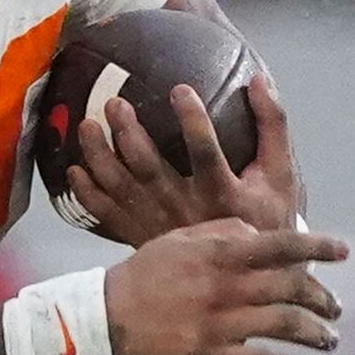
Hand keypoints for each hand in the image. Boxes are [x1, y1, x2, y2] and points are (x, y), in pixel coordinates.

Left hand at [66, 68, 306, 245]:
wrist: (246, 276)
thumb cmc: (266, 216)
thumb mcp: (281, 175)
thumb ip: (272, 125)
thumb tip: (259, 78)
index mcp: (223, 195)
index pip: (205, 152)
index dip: (192, 120)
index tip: (179, 88)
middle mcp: (186, 212)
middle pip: (149, 169)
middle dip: (128, 134)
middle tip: (113, 102)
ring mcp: (159, 226)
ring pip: (120, 189)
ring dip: (99, 157)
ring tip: (86, 126)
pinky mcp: (140, 236)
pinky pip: (106, 215)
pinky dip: (86, 193)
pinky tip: (72, 169)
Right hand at [101, 222, 347, 354]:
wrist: (97, 322)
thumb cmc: (138, 279)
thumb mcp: (176, 242)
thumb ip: (220, 232)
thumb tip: (257, 232)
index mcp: (218, 254)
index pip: (281, 244)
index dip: (318, 246)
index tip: (344, 251)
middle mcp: (224, 286)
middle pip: (292, 287)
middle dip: (322, 298)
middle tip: (335, 308)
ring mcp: (218, 323)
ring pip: (285, 325)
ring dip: (315, 333)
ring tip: (329, 340)